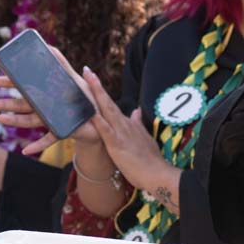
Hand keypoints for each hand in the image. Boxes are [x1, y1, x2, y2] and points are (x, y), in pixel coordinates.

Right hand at [0, 46, 101, 155]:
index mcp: (45, 94)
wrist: (99, 120)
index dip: (8, 84)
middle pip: (20, 105)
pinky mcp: (61, 132)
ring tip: (0, 118)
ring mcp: (50, 121)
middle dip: (2, 104)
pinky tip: (26, 151)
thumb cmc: (85, 98)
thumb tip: (48, 46)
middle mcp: (44, 108)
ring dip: (14, 121)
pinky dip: (38, 146)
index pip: (23, 88)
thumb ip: (61, 63)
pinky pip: (48, 140)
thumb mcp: (74, 78)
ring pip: (29, 121)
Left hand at [82, 67, 169, 190]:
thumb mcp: (144, 138)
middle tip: (86, 70)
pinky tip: (89, 110)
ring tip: (87, 81)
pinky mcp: (116, 144)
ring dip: (96, 94)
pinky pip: (105, 130)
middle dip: (96, 86)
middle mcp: (124, 124)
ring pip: (106, 110)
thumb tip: (136, 111)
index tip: (93, 78)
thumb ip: (138, 124)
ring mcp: (120, 133)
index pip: (112, 105)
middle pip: (107, 102)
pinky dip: (97, 119)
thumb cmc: (150, 160)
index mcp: (128, 124)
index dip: (102, 92)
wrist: (157, 173)